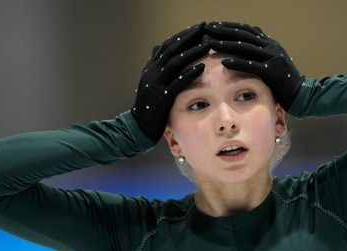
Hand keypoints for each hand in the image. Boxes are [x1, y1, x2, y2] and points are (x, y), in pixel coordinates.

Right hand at [131, 23, 209, 141]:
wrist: (140, 126)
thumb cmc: (149, 105)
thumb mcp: (149, 81)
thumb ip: (155, 65)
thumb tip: (158, 47)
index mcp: (151, 67)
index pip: (168, 46)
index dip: (183, 36)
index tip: (197, 28)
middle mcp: (152, 72)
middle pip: (172, 49)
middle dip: (189, 38)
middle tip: (204, 28)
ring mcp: (156, 83)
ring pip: (175, 62)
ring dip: (192, 52)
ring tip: (206, 45)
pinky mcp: (162, 96)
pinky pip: (178, 81)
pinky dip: (190, 73)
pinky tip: (202, 67)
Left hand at [204, 21, 303, 110]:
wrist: (300, 93)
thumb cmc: (283, 80)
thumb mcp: (273, 60)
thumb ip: (262, 49)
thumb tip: (251, 37)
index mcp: (270, 43)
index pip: (246, 30)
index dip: (229, 26)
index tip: (214, 24)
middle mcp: (271, 47)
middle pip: (243, 35)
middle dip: (224, 30)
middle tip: (208, 28)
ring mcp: (272, 58)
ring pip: (245, 48)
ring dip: (226, 44)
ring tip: (211, 43)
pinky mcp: (272, 71)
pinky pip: (252, 65)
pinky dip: (237, 63)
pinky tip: (225, 63)